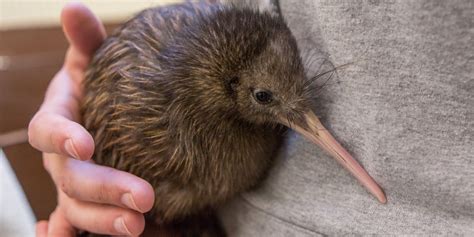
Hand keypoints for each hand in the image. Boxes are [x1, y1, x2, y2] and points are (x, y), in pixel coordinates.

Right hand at [28, 3, 154, 235]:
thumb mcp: (95, 63)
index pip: (49, 128)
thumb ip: (87, 41)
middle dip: (104, 188)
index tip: (85, 143)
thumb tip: (73, 7)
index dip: (61, 136)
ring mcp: (69, 183)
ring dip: (102, 219)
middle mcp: (59, 156)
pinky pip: (73, 225)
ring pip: (76, 207)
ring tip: (138, 225)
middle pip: (70, 178)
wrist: (105, 112)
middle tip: (144, 197)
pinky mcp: (83, 202)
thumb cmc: (102, 86)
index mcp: (59, 118)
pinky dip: (68, 236)